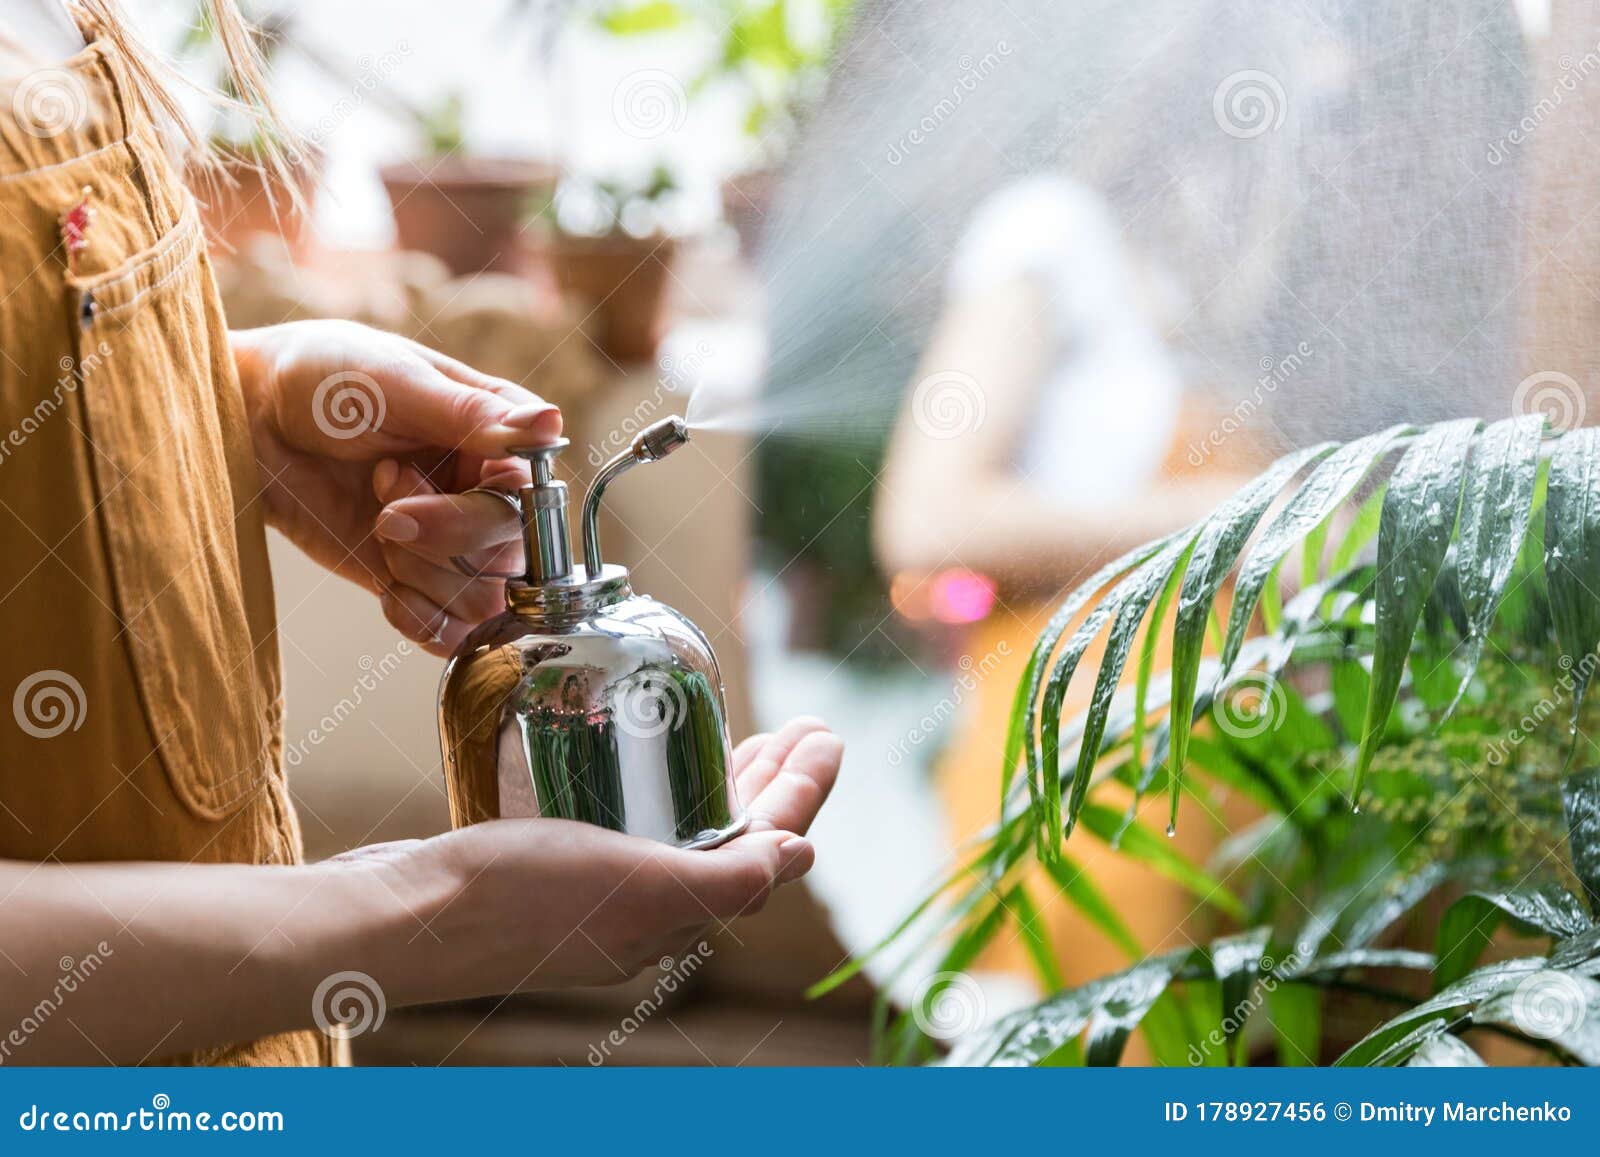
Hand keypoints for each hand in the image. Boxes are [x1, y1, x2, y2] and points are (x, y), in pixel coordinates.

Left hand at [234, 320, 559, 654]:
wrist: (250, 418)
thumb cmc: (321, 378)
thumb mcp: (395, 382)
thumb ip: (472, 414)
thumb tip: (552, 425)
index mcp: (500, 439)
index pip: (533, 498)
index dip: (480, 508)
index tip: (406, 479)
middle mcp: (487, 493)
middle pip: (511, 556)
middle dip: (441, 537)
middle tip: (383, 493)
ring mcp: (454, 542)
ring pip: (484, 601)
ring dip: (424, 573)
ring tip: (379, 524)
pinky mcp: (417, 579)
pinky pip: (451, 632)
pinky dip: (420, 618)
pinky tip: (387, 588)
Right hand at [387, 718, 842, 996]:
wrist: (404, 918)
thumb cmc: (516, 898)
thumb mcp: (637, 885)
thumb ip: (727, 879)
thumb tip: (802, 857)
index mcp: (677, 913)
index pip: (767, 847)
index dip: (803, 792)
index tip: (824, 735)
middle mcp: (646, 908)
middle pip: (734, 837)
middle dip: (776, 783)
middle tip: (802, 727)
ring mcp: (600, 892)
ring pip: (685, 831)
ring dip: (725, 783)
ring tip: (749, 736)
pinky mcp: (555, 869)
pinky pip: (630, 826)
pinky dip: (658, 790)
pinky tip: (647, 761)